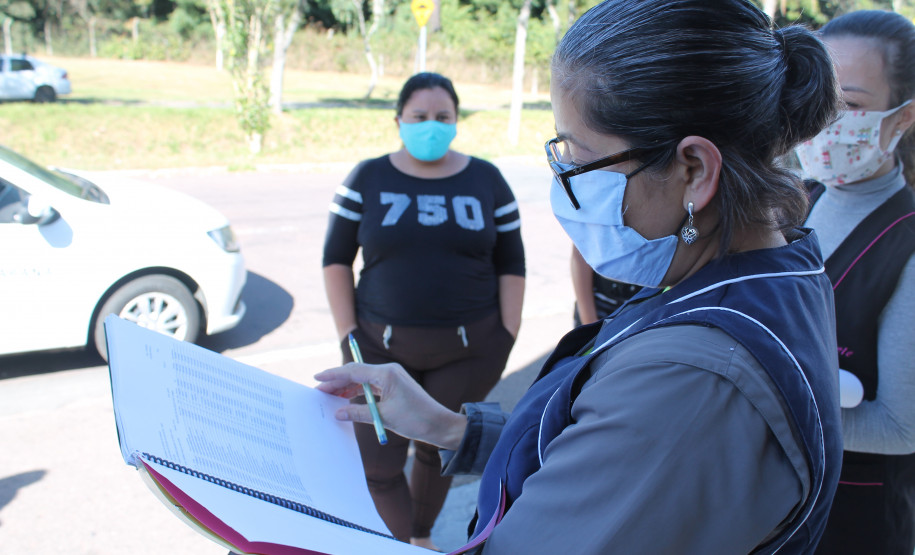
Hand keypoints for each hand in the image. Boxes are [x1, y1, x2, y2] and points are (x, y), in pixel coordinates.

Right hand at [314, 362, 466, 449]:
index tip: (317, 377)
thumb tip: (337, 413)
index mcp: (386, 373)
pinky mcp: (393, 386)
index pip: (354, 370)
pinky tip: (346, 398)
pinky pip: (370, 386)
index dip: (334, 374)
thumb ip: (358, 413)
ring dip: (346, 387)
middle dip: (337, 381)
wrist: (439, 424)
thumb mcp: (383, 417)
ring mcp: (391, 378)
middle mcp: (388, 371)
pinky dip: (357, 392)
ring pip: (362, 379)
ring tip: (329, 396)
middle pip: (356, 373)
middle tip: (319, 391)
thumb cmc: (416, 419)